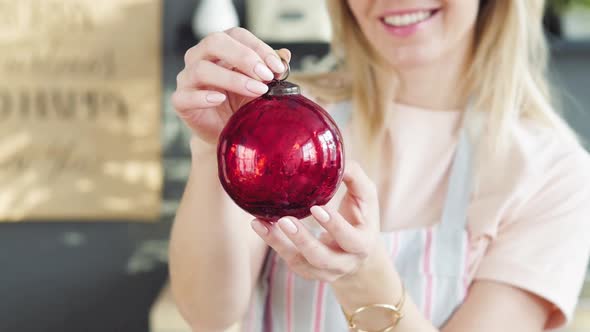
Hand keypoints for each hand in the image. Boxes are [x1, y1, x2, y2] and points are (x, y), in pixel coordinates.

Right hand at [172, 27, 290, 143]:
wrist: (226, 131)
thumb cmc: (240, 104)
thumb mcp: (260, 85)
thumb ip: (271, 69)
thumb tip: (285, 54)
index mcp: (219, 48)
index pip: (236, 35)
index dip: (258, 47)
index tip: (277, 67)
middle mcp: (199, 58)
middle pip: (214, 42)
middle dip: (244, 57)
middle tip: (266, 75)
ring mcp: (187, 79)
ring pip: (202, 69)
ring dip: (233, 79)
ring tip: (256, 90)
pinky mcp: (181, 102)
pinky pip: (185, 96)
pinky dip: (203, 97)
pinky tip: (220, 99)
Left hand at [250, 161, 380, 282]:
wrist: (359, 256)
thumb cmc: (362, 218)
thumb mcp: (366, 198)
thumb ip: (354, 178)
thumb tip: (336, 156)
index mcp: (362, 244)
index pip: (349, 239)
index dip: (334, 226)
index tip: (316, 207)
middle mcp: (343, 262)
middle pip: (322, 258)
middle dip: (303, 241)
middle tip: (285, 220)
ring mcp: (323, 270)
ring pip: (300, 262)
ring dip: (279, 243)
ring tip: (261, 222)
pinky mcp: (306, 269)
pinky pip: (287, 258)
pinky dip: (272, 242)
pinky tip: (259, 225)